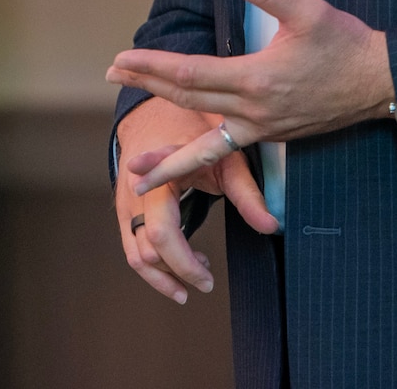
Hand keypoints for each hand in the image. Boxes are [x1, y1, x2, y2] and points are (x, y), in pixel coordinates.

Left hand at [107, 0, 394, 193]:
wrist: (383, 84)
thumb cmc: (347, 44)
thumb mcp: (308, 10)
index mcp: (256, 79)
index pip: (189, 72)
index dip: (151, 65)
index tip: (120, 59)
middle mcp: (255, 111)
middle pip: (187, 101)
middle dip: (146, 87)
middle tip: (110, 76)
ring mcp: (264, 128)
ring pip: (205, 142)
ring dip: (168, 156)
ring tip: (134, 172)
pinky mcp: (275, 135)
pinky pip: (228, 148)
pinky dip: (201, 155)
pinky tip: (188, 159)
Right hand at [112, 96, 276, 304]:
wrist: (156, 113)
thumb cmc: (192, 132)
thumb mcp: (224, 156)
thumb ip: (246, 193)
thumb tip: (272, 226)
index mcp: (159, 177)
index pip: (163, 233)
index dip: (184, 263)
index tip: (208, 280)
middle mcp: (135, 192)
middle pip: (148, 250)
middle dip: (178, 272)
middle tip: (207, 282)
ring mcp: (125, 203)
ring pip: (136, 256)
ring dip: (163, 276)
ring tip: (193, 280)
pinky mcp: (124, 211)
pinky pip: (131, 249)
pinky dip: (152, 267)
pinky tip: (176, 267)